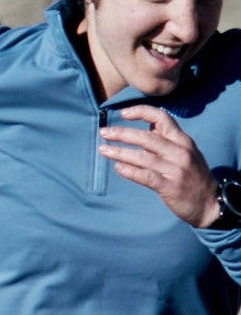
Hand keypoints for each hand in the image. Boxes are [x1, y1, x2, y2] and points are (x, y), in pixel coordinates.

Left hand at [98, 106, 220, 226]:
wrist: (210, 202)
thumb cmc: (192, 176)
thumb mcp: (186, 152)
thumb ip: (167, 140)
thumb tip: (144, 126)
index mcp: (183, 140)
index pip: (162, 118)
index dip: (141, 112)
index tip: (123, 113)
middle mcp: (180, 152)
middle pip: (147, 137)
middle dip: (122, 133)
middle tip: (104, 132)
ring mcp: (175, 169)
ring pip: (143, 156)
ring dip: (120, 152)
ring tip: (103, 149)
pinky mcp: (169, 186)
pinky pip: (145, 176)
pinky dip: (130, 171)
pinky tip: (118, 167)